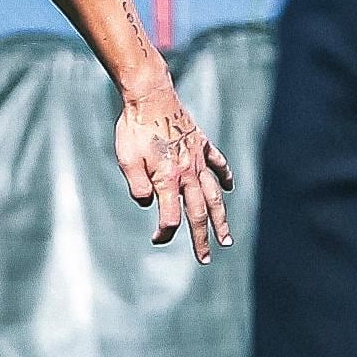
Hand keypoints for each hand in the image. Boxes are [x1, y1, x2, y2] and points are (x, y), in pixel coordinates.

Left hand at [114, 82, 233, 261]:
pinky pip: (218, 164)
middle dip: (202, 238)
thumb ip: (136, 185)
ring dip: (221, 218)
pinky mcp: (202, 144)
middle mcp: (188, 173)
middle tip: (206, 258)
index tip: (156, 239)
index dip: (164, 232)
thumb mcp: (126, 160)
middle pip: (199, 213)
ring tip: (226, 238)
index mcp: (167, 180)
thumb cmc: (134, 129)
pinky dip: (226, 176)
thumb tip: (146, 204)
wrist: (151, 97)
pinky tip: (230, 187)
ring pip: (215, 195)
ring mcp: (198, 159)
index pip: (171, 216)